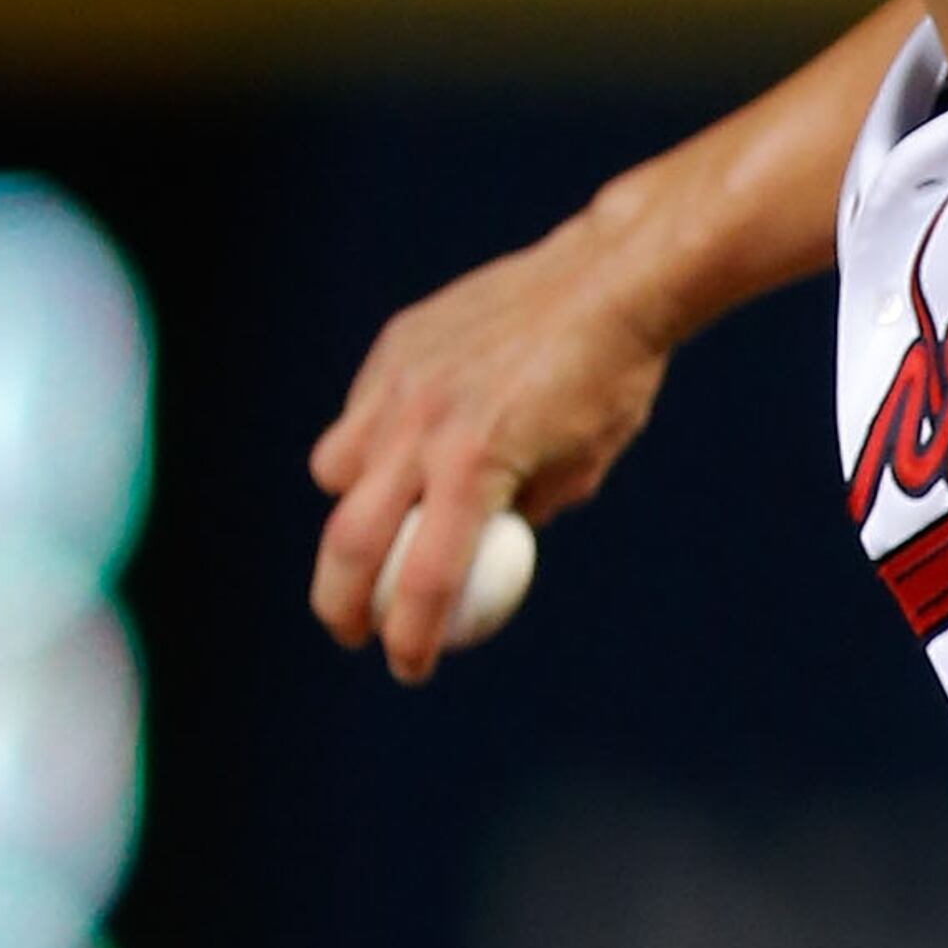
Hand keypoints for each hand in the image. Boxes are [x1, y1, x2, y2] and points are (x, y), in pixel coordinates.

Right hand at [307, 200, 679, 682]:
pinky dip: (370, 446)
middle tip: (351, 632)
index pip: (423, 581)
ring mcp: (400, 382)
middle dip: (340, 602)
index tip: (408, 666)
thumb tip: (478, 551)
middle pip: (350, 539)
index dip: (410, 638)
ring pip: (338, 471)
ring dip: (351, 511)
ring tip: (382, 526)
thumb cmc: (610, 384)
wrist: (608, 281)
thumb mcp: (579, 471)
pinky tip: (403, 451)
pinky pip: (358, 414)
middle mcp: (424, 426)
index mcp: (477, 468)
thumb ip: (517, 512)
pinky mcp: (395, 346)